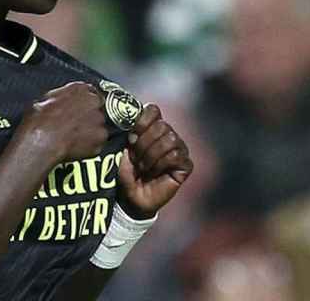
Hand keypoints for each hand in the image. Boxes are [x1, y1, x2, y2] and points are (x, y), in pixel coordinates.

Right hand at [21, 82, 106, 161]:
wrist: (43, 140)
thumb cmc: (41, 121)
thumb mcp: (47, 99)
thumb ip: (64, 96)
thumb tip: (65, 99)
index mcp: (80, 89)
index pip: (90, 92)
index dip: (84, 103)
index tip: (80, 110)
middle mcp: (93, 101)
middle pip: (95, 110)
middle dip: (87, 118)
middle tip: (74, 126)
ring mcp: (99, 120)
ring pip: (97, 126)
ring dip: (89, 132)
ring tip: (73, 138)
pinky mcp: (100, 137)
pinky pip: (97, 142)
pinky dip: (89, 146)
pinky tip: (76, 146)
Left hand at [118, 104, 192, 218]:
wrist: (131, 199)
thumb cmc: (127, 173)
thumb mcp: (124, 151)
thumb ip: (130, 133)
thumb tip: (132, 121)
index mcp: (152, 128)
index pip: (153, 110)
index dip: (142, 121)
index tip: (130, 138)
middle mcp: (168, 135)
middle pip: (161, 125)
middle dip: (144, 143)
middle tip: (135, 158)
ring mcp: (179, 149)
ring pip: (170, 139)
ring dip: (151, 155)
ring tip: (142, 167)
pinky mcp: (185, 165)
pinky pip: (175, 155)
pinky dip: (160, 164)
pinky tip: (154, 172)